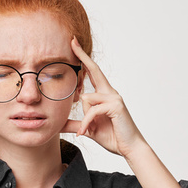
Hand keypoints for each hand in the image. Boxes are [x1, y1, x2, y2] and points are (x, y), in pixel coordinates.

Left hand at [62, 37, 145, 157]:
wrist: (129, 148)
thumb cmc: (112, 136)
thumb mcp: (88, 129)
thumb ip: (74, 124)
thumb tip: (58, 124)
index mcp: (104, 94)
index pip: (92, 73)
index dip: (83, 59)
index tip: (74, 45)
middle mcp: (110, 92)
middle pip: (94, 70)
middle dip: (82, 56)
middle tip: (71, 40)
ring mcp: (114, 97)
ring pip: (86, 99)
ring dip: (84, 118)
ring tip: (88, 130)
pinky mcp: (115, 105)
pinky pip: (91, 110)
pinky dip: (86, 123)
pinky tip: (85, 132)